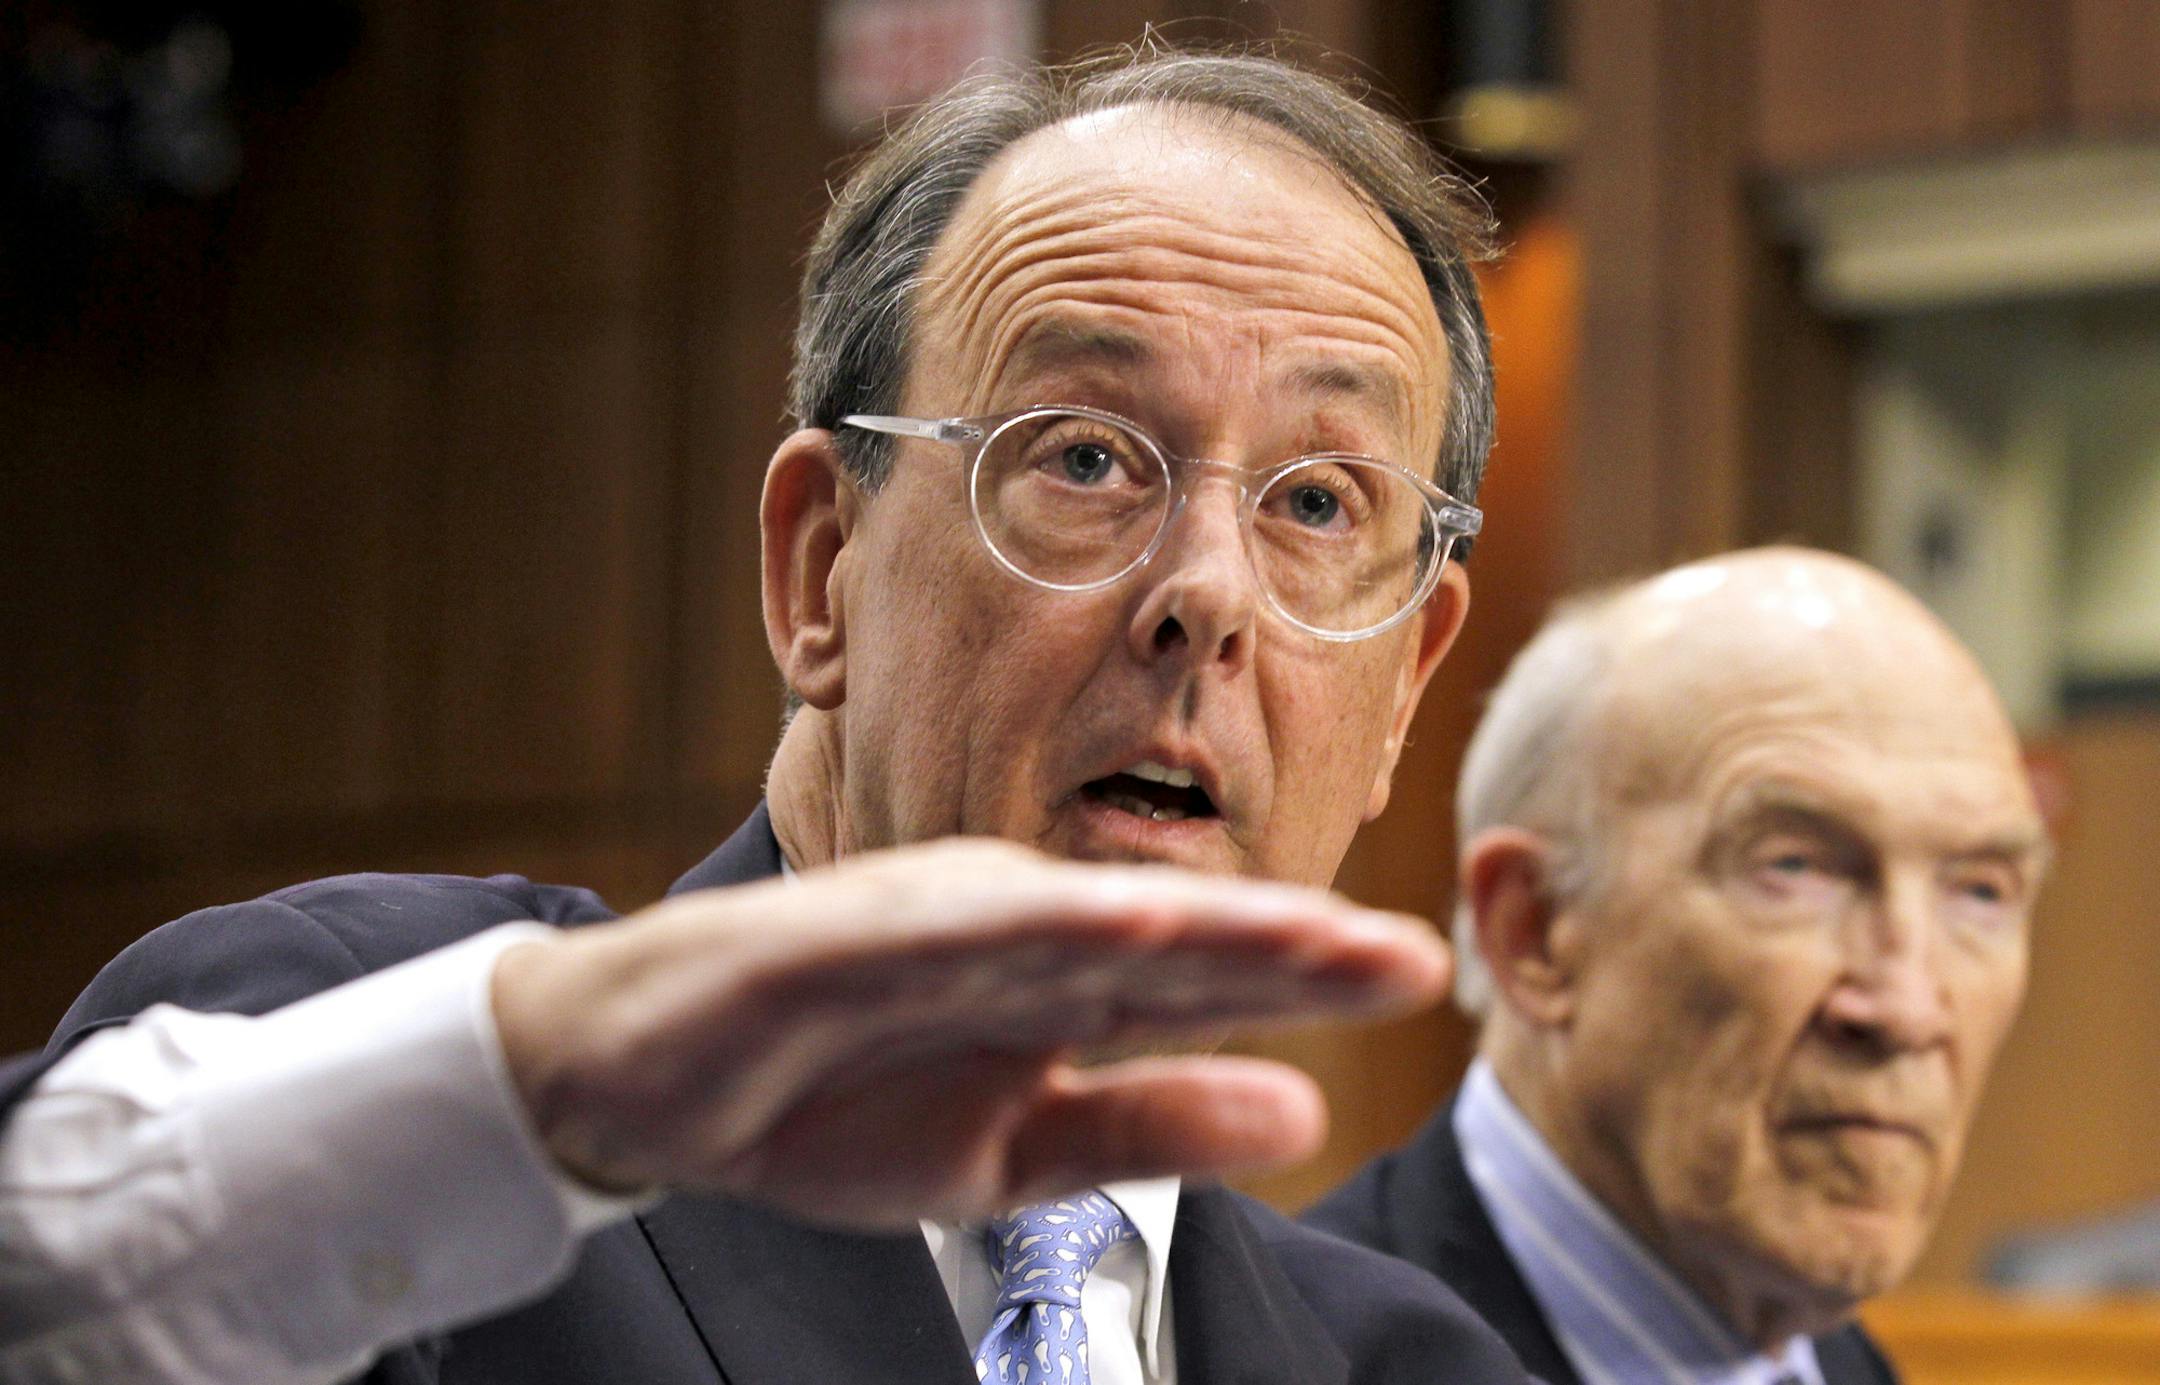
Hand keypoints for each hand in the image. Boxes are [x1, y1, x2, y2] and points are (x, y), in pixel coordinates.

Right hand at [490, 837, 1447, 1228]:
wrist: (647, 1079)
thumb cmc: (833, 1098)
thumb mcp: (1013, 1150)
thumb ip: (1150, 1127)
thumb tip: (1304, 1115)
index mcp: (1057, 978)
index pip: (1201, 975)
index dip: (1306, 976)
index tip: (1417, 977)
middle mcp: (1009, 927)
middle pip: (1165, 933)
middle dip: (1284, 942)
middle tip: (1402, 953)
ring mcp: (922, 922)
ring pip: (1074, 915)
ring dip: (1185, 922)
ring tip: (1294, 936)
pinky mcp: (832, 936)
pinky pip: (937, 929)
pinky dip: (1026, 923)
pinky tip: (1104, 923)